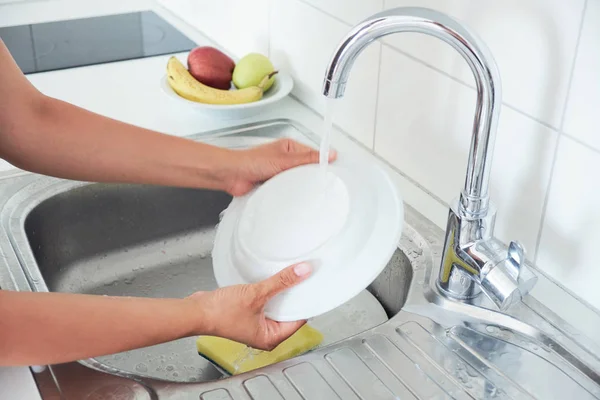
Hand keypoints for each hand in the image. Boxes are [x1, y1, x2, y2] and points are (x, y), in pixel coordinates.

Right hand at [187, 263, 311, 349]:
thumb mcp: (256, 294)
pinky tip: (272, 279)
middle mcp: (265, 334)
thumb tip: (302, 272)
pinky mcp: (247, 313)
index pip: (299, 320)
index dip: (307, 302)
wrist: (196, 311)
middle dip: (295, 296)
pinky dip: (269, 291)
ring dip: (281, 292)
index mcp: (271, 338)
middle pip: (289, 312)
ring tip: (291, 276)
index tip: (314, 286)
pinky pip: (265, 301)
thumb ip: (281, 282)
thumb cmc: (220, 313)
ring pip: (276, 306)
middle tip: (306, 278)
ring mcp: (255, 324)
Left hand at [225, 139, 336, 195]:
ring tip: (306, 191)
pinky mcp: (274, 185)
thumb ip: (307, 158)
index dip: (322, 163)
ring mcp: (279, 172)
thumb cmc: (251, 161)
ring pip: (297, 181)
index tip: (331, 172)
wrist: (232, 175)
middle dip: (310, 177)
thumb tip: (329, 154)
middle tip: (320, 184)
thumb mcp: (285, 159)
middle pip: (305, 169)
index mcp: (289, 147)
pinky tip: (293, 197)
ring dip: (298, 186)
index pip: (312, 154)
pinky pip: (287, 190)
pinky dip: (289, 193)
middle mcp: (285, 159)